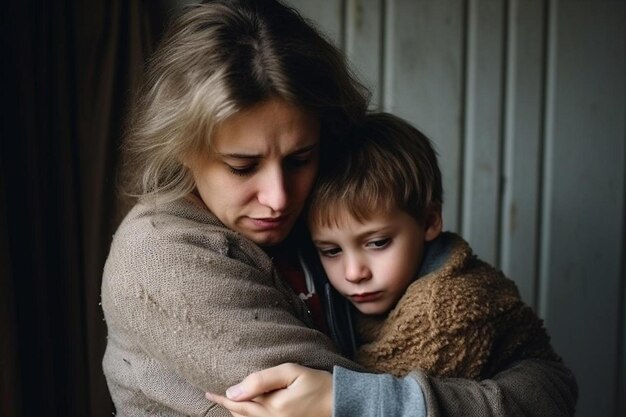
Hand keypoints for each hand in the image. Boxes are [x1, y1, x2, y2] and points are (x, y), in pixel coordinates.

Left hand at [206, 363, 331, 416]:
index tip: (207, 390)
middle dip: (227, 404)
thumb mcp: (291, 372)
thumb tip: (234, 390)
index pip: (238, 403)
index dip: (221, 397)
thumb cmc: (318, 384)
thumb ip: (261, 379)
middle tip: (213, 394)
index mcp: (271, 408)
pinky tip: (247, 411)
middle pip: (240, 414)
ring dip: (236, 412)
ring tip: (227, 401)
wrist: (341, 403)